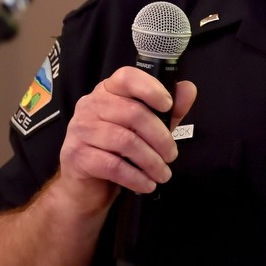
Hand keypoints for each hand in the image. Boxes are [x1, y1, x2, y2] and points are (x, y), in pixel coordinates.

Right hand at [54, 66, 197, 215]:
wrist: (86, 187)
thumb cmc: (116, 151)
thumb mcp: (146, 129)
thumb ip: (167, 110)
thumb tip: (188, 89)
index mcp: (107, 91)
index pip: (127, 77)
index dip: (150, 88)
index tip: (168, 105)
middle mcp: (90, 105)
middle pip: (133, 113)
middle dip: (160, 137)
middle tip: (172, 155)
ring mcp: (80, 130)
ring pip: (125, 141)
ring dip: (151, 161)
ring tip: (163, 174)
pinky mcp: (77, 156)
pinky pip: (113, 165)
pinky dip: (136, 177)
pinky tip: (147, 184)